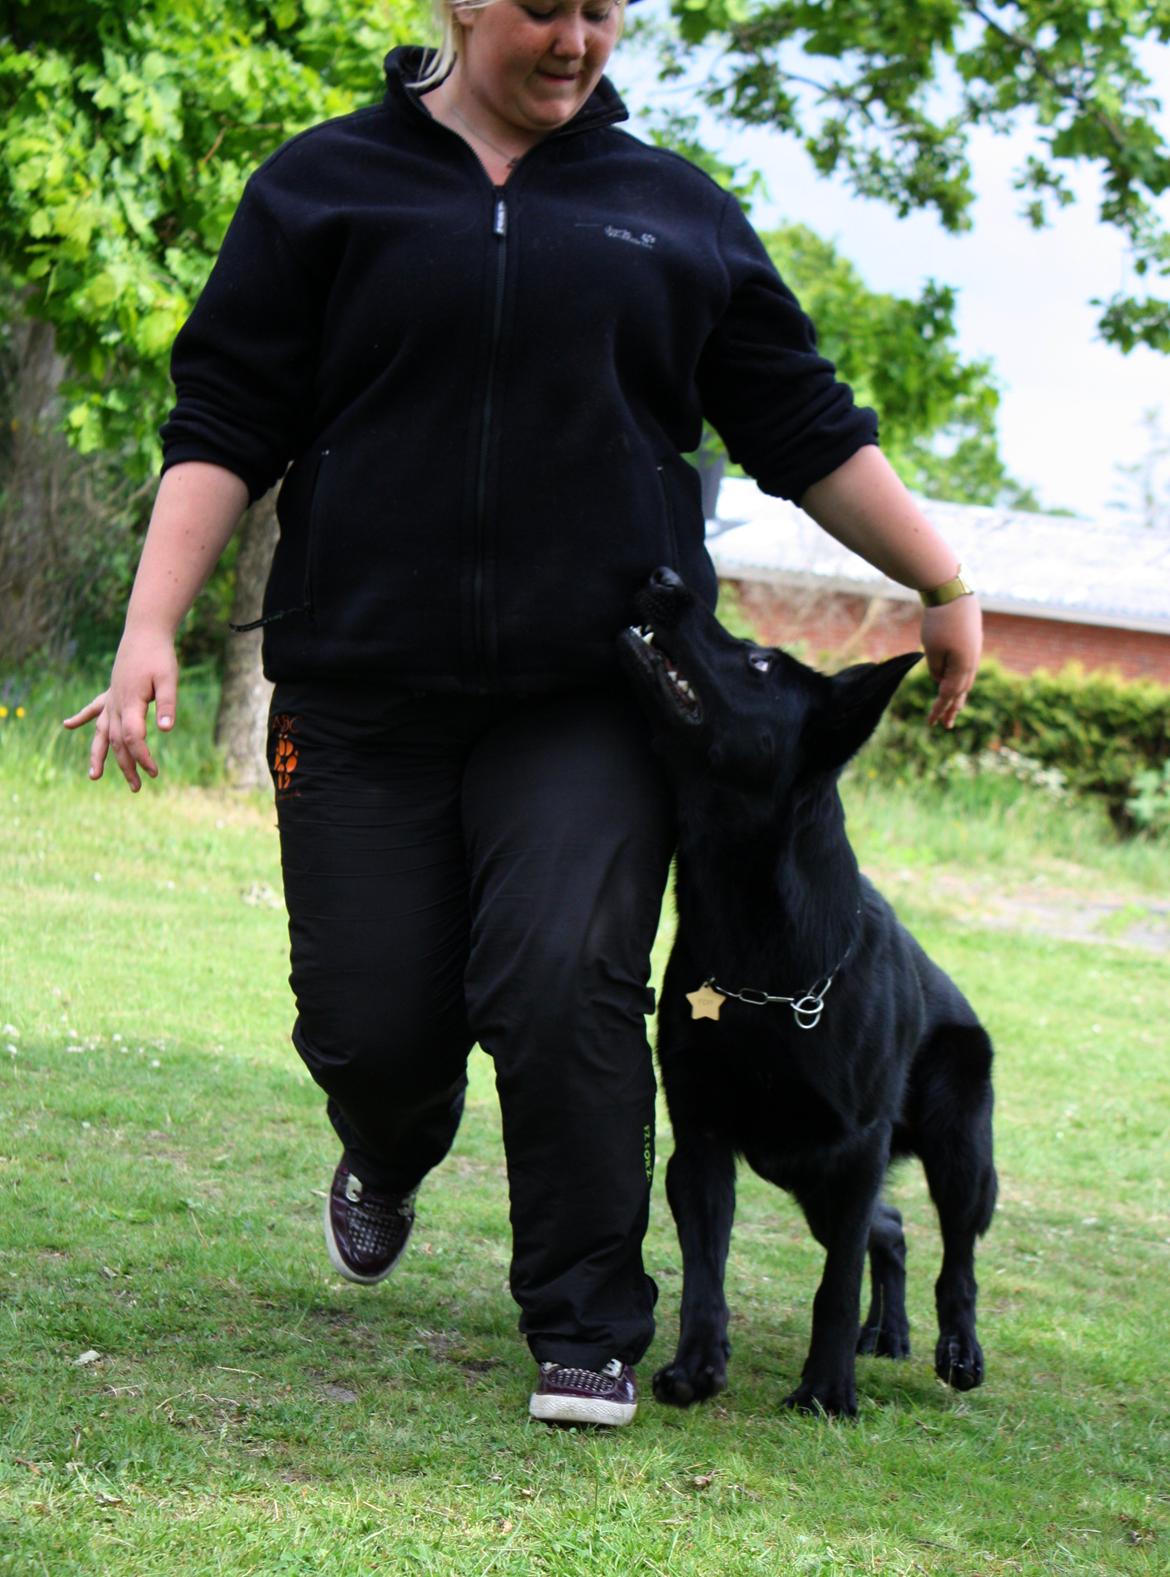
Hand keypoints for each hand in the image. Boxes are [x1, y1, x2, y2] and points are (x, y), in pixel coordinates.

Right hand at [63, 628, 178, 790]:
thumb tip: (167, 730)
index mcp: (131, 703)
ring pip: (101, 732)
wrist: (145, 631)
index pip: (133, 738)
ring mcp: (111, 698)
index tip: (153, 772)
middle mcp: (116, 704)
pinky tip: (66, 725)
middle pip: (117, 742)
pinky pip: (93, 708)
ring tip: (94, 777)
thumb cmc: (160, 655)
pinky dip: (81, 717)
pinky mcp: (111, 691)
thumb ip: (168, 704)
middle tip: (137, 788)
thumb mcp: (170, 679)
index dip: (142, 757)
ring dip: (98, 754)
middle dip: (126, 766)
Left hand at [921, 596, 981, 728]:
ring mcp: (974, 653)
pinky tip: (956, 682)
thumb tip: (940, 679)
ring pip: (965, 680)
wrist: (954, 595)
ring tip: (953, 708)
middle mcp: (972, 663)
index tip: (931, 723)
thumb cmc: (939, 623)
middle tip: (947, 725)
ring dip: (958, 695)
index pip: (947, 695)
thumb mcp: (932, 650)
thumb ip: (936, 669)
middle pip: (960, 691)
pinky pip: (966, 668)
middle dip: (952, 708)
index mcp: (962, 667)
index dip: (938, 709)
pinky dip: (960, 679)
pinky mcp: (972, 644)